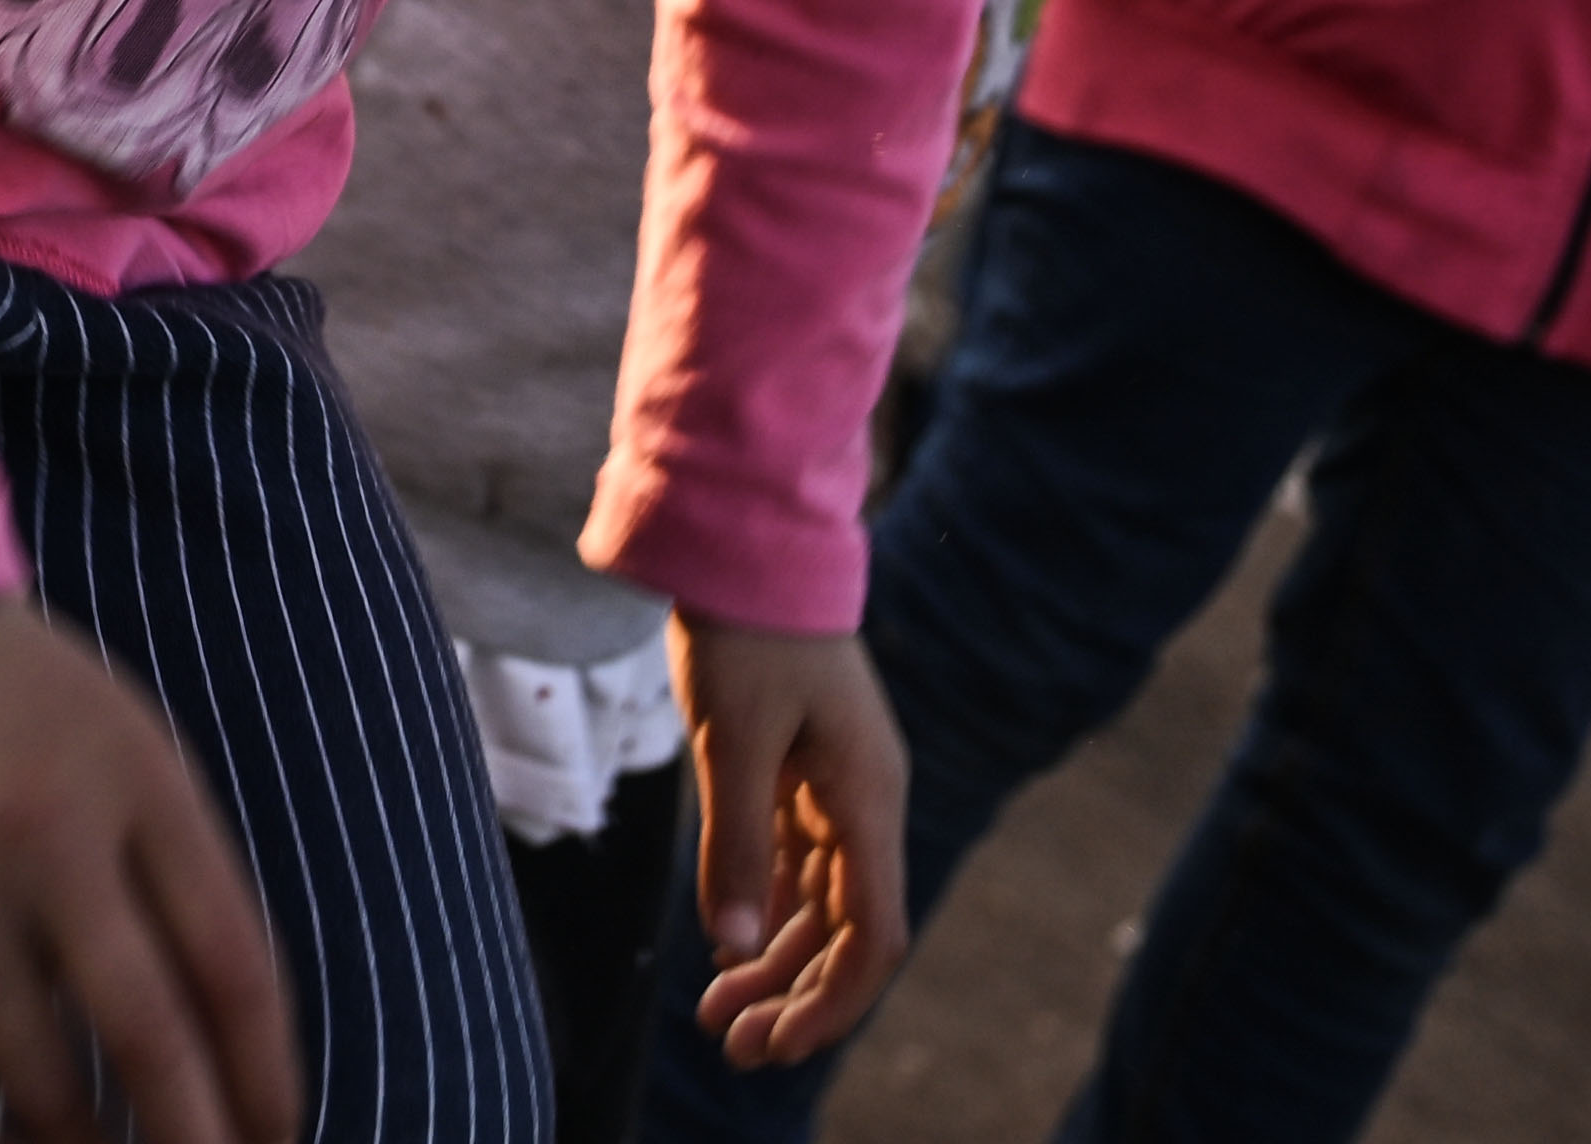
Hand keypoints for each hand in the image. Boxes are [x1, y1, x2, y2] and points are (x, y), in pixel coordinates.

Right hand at [0, 594, 301, 1143]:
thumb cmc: (31, 714)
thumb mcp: (139, 758)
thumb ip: (189, 878)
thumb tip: (235, 1043)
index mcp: (145, 791)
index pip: (234, 966)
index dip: (266, 1076)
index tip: (278, 1140)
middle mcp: (55, 839)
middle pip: (148, 1032)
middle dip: (194, 1141)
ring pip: (38, 1070)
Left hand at [676, 618, 910, 1071]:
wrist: (748, 542)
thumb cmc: (747, 633)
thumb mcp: (733, 739)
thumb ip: (733, 845)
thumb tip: (731, 949)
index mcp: (867, 798)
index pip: (874, 933)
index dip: (835, 1001)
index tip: (780, 1043)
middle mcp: (864, 802)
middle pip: (847, 929)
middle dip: (797, 996)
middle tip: (733, 1048)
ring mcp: (833, 787)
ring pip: (817, 903)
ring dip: (774, 962)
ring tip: (716, 1014)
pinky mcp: (799, 772)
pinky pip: (792, 865)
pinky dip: (763, 911)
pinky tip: (727, 948)